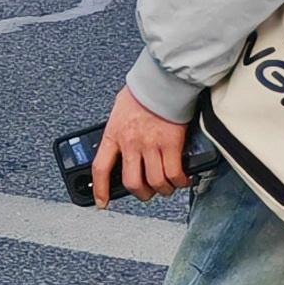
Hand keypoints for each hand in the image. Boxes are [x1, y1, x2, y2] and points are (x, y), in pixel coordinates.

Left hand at [92, 86, 191, 205]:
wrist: (161, 82)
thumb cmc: (141, 93)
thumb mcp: (118, 112)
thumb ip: (119, 131)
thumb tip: (120, 144)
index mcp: (113, 134)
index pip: (101, 168)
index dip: (100, 189)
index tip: (101, 202)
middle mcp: (130, 143)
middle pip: (132, 183)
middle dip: (141, 194)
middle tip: (147, 193)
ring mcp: (151, 145)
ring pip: (155, 182)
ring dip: (163, 190)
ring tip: (167, 187)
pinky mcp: (171, 145)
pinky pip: (175, 174)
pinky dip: (180, 182)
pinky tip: (183, 180)